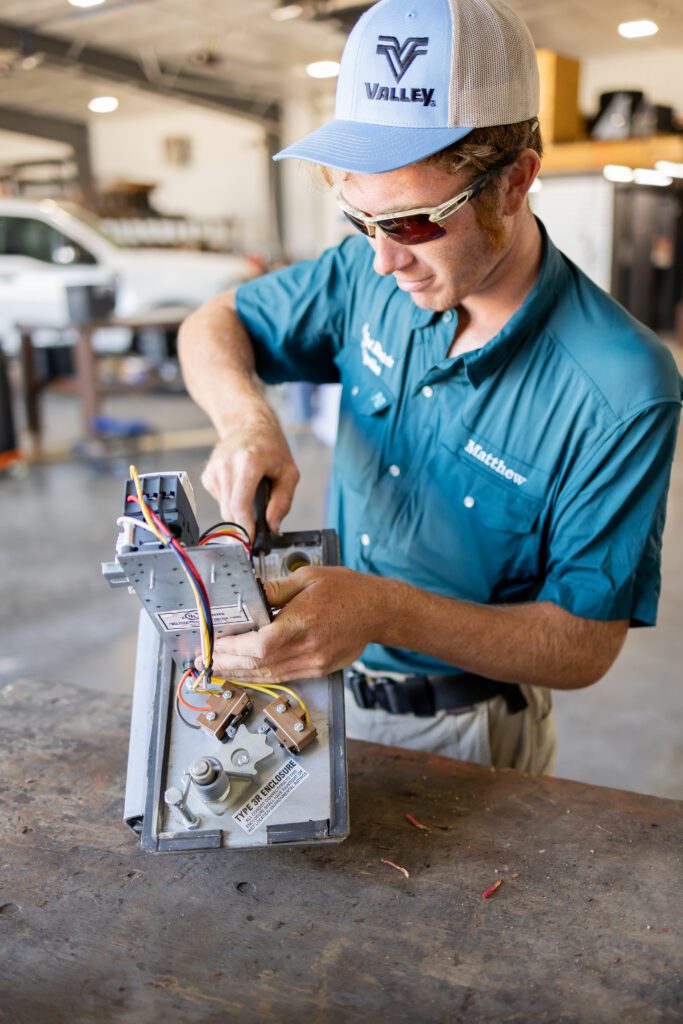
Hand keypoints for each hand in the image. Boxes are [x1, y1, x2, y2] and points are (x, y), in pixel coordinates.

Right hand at [201, 402, 299, 538]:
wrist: (247, 425)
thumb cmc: (270, 447)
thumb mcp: (289, 473)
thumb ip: (282, 502)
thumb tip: (272, 527)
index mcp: (248, 462)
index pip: (240, 504)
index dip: (244, 528)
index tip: (250, 542)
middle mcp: (226, 465)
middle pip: (230, 510)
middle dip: (244, 524)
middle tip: (259, 526)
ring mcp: (214, 470)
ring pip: (224, 508)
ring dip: (239, 511)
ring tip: (252, 493)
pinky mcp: (207, 475)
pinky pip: (220, 500)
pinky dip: (231, 500)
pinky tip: (240, 486)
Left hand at [208, 566, 382, 681]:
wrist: (378, 611)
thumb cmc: (347, 591)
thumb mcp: (308, 578)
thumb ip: (274, 589)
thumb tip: (247, 595)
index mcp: (304, 622)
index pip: (261, 644)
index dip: (234, 648)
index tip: (215, 643)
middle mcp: (308, 648)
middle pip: (259, 663)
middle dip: (228, 662)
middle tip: (206, 658)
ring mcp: (314, 662)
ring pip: (268, 674)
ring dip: (240, 673)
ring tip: (218, 667)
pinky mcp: (318, 669)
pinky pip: (283, 676)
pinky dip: (260, 674)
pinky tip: (245, 670)